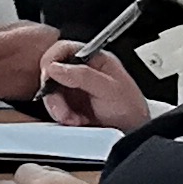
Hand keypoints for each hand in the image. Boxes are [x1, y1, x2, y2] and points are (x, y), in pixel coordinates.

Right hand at [35, 46, 150, 131]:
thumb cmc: (130, 110)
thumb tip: (55, 68)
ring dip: (57, 108)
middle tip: (62, 107)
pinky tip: (75, 121)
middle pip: (52, 73)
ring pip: (50, 92)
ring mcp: (74, 89)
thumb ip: (82, 76)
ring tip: (73, 118)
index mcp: (94, 59)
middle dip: (53, 93)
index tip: (49, 76)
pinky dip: (60, 116)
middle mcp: (82, 72)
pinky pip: (54, 108)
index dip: (52, 61)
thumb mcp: (109, 89)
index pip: (63, 49)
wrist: (132, 134)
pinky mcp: (70, 106)